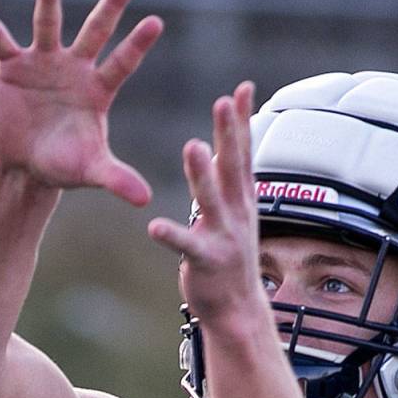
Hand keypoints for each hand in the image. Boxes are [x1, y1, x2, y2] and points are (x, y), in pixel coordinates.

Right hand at [0, 0, 162, 206]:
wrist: (26, 166)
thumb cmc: (64, 166)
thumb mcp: (90, 171)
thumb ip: (116, 179)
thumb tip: (146, 201)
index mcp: (98, 90)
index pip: (122, 63)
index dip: (137, 45)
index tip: (156, 21)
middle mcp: (75, 69)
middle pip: (97, 31)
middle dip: (112, 5)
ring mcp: (43, 63)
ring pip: (47, 23)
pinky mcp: (12, 67)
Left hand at [148, 83, 266, 321]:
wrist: (238, 309)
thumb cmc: (231, 258)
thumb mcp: (236, 214)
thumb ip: (229, 181)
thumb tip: (224, 147)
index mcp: (241, 199)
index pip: (243, 152)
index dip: (243, 121)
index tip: (243, 88)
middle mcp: (237, 212)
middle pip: (232, 166)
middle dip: (228, 133)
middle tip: (223, 101)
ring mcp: (224, 236)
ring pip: (212, 199)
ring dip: (202, 173)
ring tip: (193, 146)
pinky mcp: (206, 260)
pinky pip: (186, 246)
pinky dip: (172, 235)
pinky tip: (154, 227)